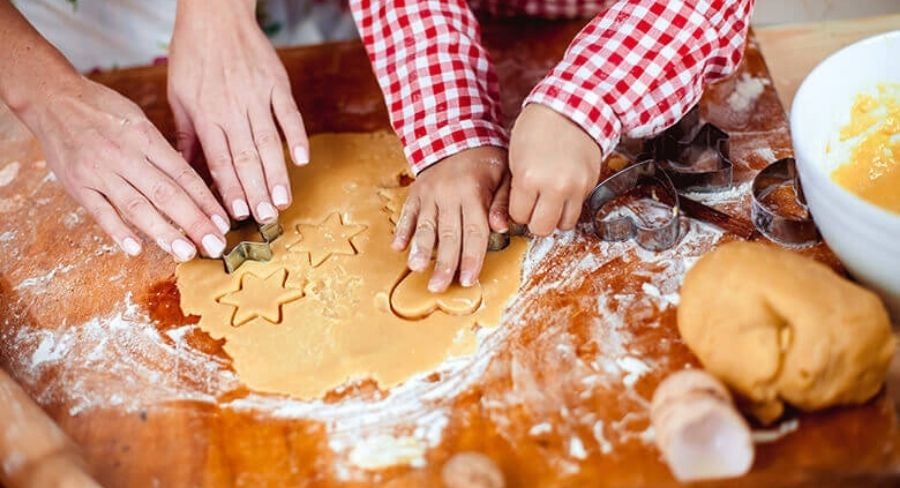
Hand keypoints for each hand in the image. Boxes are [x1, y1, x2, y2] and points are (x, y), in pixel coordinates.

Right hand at [22, 77, 229, 260]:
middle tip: (215, 246)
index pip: (184, 175)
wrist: (52, 98)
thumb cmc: (101, 108)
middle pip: (167, 194)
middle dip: (194, 222)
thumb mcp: (139, 119)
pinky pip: (100, 211)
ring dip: (163, 232)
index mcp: (147, 138)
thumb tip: (191, 183)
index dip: (206, 202)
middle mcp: (126, 156)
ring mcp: (100, 172)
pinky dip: (117, 231)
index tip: (224, 223)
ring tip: (185, 252)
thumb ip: (162, 151)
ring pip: (136, 206)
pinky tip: (135, 248)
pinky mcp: (77, 184)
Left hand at [168, 0, 307, 223]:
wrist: (215, 14)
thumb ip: (186, 133)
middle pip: (246, 157)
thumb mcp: (178, 93)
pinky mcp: (277, 84)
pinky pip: (289, 114)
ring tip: (283, 201)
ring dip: (277, 174)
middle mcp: (232, 109)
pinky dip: (297, 136)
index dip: (229, 188)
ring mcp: (257, 96)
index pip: (219, 159)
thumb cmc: (192, 54)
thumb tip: (183, 168)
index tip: (237, 214)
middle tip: (267, 219)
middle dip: (257, 191)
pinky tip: (302, 159)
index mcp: (206, 114)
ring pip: (269, 142)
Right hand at [393, 147, 509, 292]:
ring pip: (425, 226)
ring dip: (420, 249)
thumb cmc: (486, 159)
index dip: (471, 258)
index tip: (468, 280)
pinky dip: (402, 230)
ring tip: (415, 268)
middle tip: (439, 287)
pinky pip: (408, 213)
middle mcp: (448, 194)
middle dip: (444, 263)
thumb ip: (502, 203)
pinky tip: (398, 247)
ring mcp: (429, 193)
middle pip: (447, 234)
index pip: (474, 232)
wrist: (456, 132)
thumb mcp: (504, 175)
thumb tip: (500, 228)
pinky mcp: (416, 192)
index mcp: (473, 192)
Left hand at [508, 104, 602, 235]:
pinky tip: (563, 191)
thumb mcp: (515, 156)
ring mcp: (576, 186)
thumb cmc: (538, 127)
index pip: (519, 217)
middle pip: (541, 228)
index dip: (518, 211)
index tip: (520, 202)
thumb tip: (517, 213)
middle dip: (535, 221)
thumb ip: (516, 187)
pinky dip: (569, 205)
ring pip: (564, 225)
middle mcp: (554, 186)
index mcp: (528, 178)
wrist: (571, 107)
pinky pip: (579, 209)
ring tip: (550, 202)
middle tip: (534, 208)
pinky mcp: (590, 184)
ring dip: (555, 217)